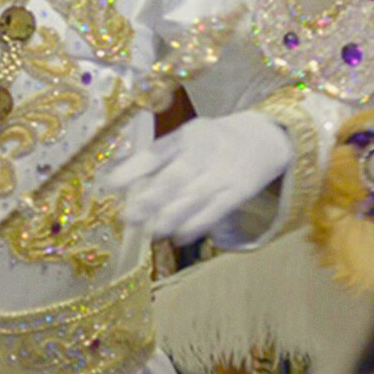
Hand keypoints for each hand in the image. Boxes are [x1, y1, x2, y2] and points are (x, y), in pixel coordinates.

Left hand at [98, 110, 291, 244]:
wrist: (264, 138)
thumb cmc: (212, 140)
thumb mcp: (186, 137)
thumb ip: (158, 156)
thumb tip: (118, 177)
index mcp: (185, 136)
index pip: (155, 153)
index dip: (131, 169)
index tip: (109, 185)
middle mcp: (202, 152)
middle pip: (175, 177)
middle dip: (151, 200)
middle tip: (130, 217)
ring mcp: (222, 172)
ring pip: (194, 197)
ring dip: (171, 218)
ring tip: (153, 232)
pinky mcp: (238, 191)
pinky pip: (215, 210)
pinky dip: (197, 225)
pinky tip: (179, 237)